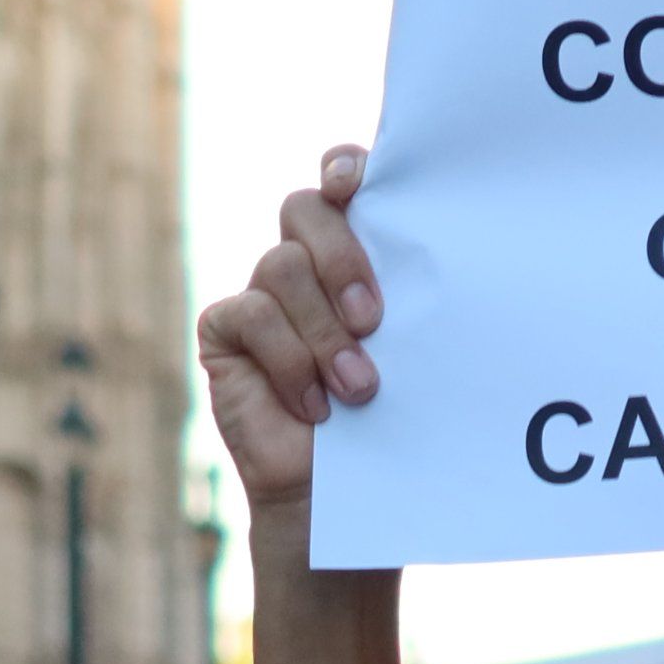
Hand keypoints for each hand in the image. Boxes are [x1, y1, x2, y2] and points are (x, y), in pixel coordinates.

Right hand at [197, 146, 379, 519]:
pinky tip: (314, 405)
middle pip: (305, 208)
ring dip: (324, 332)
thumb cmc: (387, 418)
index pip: (343, 180)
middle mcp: (303, 261)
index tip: (354, 182)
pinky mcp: (224, 329)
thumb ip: (407, 293)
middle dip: (342, 259)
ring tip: (358, 389)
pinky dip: (289, 361)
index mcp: (354, 250)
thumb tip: (438, 252)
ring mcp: (261, 292)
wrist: (337, 495)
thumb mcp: (408, 349)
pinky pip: (252, 315)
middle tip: (374, 321)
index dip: (344, 167)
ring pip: (281, 266)